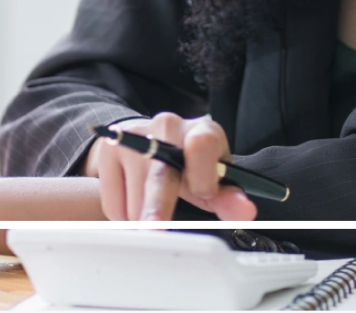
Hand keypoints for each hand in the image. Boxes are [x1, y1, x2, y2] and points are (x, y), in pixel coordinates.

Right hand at [86, 113, 256, 221]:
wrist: (152, 140)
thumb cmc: (191, 164)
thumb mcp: (214, 178)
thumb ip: (228, 197)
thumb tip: (245, 212)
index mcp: (202, 130)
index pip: (203, 146)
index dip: (202, 176)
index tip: (204, 193)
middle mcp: (167, 126)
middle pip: (161, 175)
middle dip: (157, 205)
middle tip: (155, 229)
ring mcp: (135, 135)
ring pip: (136, 199)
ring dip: (146, 220)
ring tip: (157, 211)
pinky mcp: (110, 148)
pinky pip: (115, 203)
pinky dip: (125, 216)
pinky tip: (136, 201)